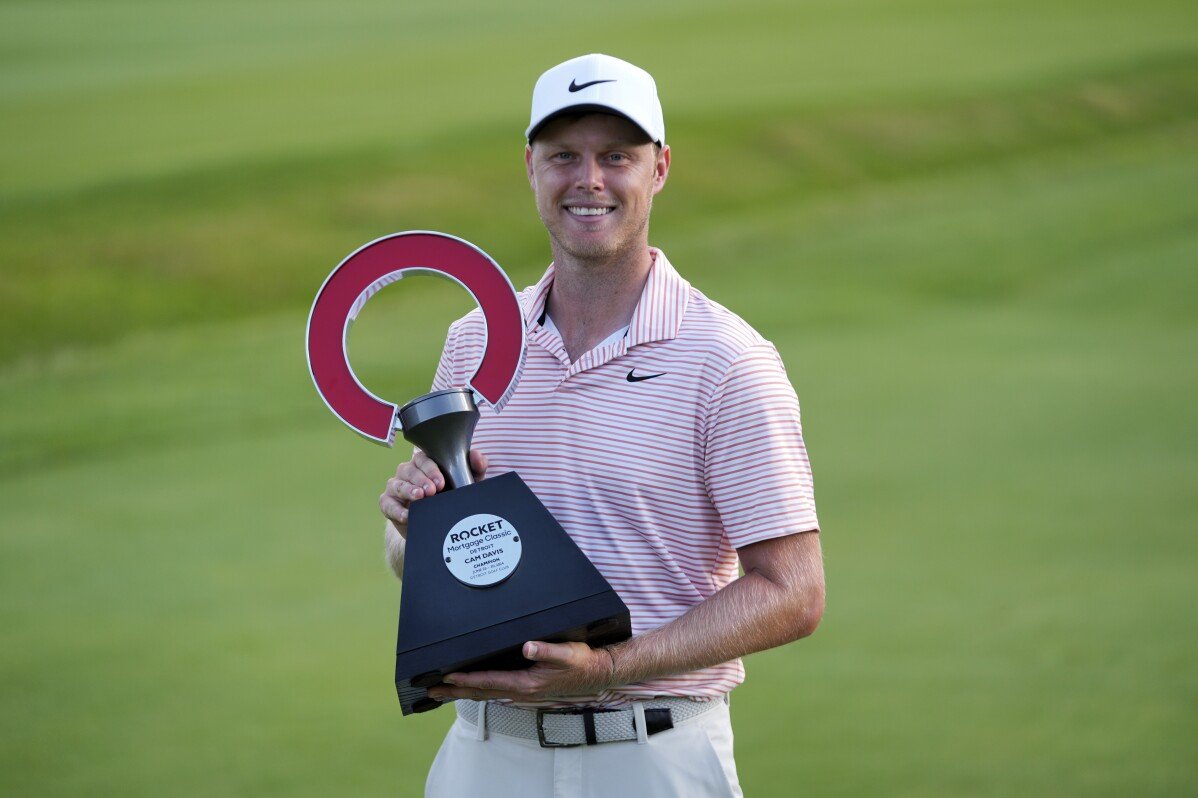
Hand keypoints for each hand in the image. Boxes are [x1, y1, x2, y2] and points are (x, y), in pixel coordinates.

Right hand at [379, 449, 487, 537]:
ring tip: (419, 497)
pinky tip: (407, 515)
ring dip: (408, 490)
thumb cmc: (451, 496)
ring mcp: (396, 486)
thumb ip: (475, 467)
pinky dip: (396, 510)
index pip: (423, 458)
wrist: (438, 525)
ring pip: (397, 484)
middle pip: (410, 470)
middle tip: (433, 490)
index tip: (442, 482)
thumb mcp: (467, 482)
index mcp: (424, 463)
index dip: (431, 469)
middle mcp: (408, 472)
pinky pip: (388, 504)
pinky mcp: (388, 503)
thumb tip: (476, 455)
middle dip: (422, 480)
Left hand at [427, 641, 616, 701]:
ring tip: (443, 691)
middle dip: (455, 692)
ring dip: (463, 692)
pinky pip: (496, 691)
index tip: (447, 678)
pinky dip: (479, 690)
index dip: (466, 680)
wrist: (596, 673)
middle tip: (431, 692)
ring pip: (486, 694)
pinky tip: (473, 687)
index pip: (489, 681)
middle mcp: (522, 691)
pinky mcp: (526, 689)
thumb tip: (528, 647)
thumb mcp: (567, 653)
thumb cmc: (582, 662)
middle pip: (481, 692)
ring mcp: (523, 692)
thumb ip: (547, 650)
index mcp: (527, 683)